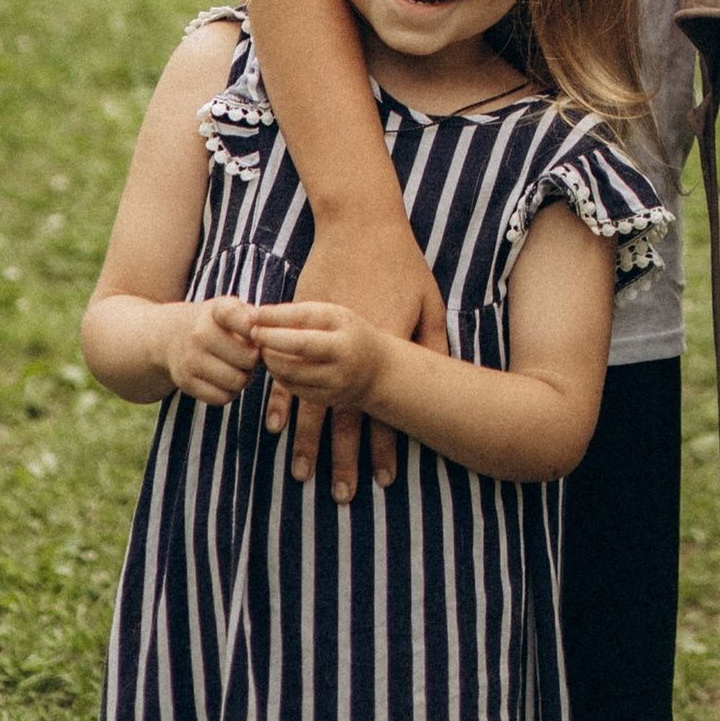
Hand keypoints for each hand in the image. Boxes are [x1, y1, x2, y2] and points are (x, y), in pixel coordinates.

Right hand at [163, 294, 263, 406]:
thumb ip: (256, 320)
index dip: (257, 330)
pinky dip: (230, 392)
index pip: (244, 319)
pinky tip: (227, 380)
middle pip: (249, 359)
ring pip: (237, 382)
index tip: (257, 333)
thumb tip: (267, 343)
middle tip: (252, 356)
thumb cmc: (218, 323)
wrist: (173, 335)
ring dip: (245, 378)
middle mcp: (200, 333)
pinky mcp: (185, 382)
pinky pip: (222, 398)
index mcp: (218, 310)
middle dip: (255, 360)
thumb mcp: (234, 309)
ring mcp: (190, 359)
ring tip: (240, 368)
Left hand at [247, 300, 389, 422]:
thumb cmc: (348, 334)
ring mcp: (335, 379)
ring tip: (261, 347)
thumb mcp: (334, 317)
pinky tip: (275, 363)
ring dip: (270, 358)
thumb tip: (262, 316)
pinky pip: (293, 388)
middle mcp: (342, 354)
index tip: (256, 313)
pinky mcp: (326, 399)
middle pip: (299, 345)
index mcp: (344, 326)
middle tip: (253, 332)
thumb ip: (303, 316)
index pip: (306, 318)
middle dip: (270, 338)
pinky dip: (279, 375)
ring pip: (291, 370)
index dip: (277, 316)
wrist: (378, 371)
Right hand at [264, 216, 446, 501]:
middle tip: (341, 495)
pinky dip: (279, 404)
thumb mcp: (428, 303)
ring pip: (311, 406)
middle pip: (346, 420)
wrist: (360, 225)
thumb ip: (433, 343)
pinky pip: (285, 374)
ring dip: (307, 443)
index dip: (384, 447)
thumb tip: (443, 379)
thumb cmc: (402, 263)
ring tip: (302, 475)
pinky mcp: (301, 328)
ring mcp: (322, 342)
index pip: (385, 411)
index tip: (386, 478)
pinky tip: (275, 430)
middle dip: (343, 460)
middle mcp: (350, 354)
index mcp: (385, 350)